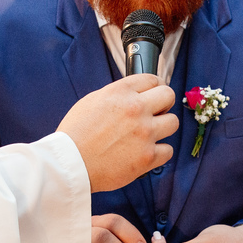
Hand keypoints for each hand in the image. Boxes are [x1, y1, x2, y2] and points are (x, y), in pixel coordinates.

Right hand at [57, 74, 177, 192]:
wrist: (69, 163)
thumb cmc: (75, 134)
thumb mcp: (92, 101)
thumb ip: (116, 95)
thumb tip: (133, 95)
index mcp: (121, 92)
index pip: (152, 79)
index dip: (154, 87)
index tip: (154, 95)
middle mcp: (136, 109)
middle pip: (169, 96)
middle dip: (164, 104)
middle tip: (156, 113)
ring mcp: (144, 133)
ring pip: (173, 123)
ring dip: (163, 129)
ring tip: (149, 135)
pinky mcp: (148, 156)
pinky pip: (168, 151)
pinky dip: (158, 153)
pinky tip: (145, 153)